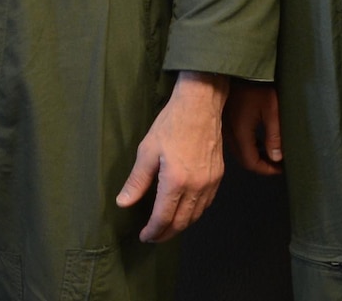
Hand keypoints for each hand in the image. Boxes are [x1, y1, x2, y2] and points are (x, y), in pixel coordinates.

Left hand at [116, 71, 228, 241]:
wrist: (200, 105)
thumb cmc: (171, 124)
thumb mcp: (147, 151)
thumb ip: (137, 181)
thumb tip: (123, 203)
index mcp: (176, 182)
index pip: (163, 218)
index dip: (153, 231)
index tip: (144, 236)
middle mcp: (196, 187)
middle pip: (182, 222)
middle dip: (166, 233)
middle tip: (154, 236)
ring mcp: (210, 182)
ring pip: (196, 216)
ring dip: (181, 225)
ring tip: (167, 226)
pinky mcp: (218, 175)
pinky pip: (207, 204)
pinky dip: (195, 213)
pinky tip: (186, 210)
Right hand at [224, 81, 281, 175]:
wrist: (237, 68)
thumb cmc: (255, 85)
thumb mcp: (271, 110)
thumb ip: (274, 136)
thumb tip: (276, 157)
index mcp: (240, 133)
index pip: (251, 163)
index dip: (267, 170)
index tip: (280, 169)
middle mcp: (229, 133)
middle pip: (244, 159)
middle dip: (262, 165)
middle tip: (278, 164)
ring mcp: (225, 127)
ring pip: (239, 151)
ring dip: (255, 155)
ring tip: (272, 153)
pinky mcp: (225, 120)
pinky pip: (236, 141)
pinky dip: (248, 146)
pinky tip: (259, 141)